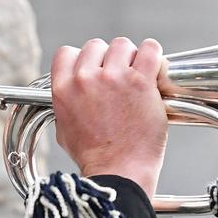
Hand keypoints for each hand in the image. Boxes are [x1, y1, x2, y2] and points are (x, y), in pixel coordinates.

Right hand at [51, 37, 167, 197]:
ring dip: (131, 58)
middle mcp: (85, 79)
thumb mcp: (65, 129)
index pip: (67, 52)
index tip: (94, 70)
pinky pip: (150, 50)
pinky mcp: (141, 82)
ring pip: (122, 45)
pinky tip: (154, 69)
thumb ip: (66, 103)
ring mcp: (114, 78)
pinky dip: (153, 55)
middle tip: (118, 79)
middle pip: (96, 46)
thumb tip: (71, 92)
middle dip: (108, 60)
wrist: (119, 172)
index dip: (82, 60)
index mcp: (63, 88)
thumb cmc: (94, 157)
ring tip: (137, 77)